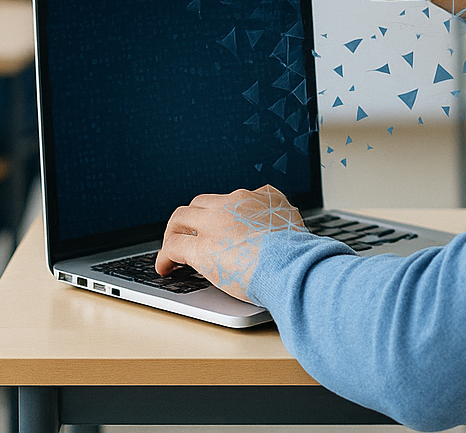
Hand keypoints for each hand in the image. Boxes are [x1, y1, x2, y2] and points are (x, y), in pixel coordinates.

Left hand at [156, 186, 305, 300]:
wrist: (295, 265)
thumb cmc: (301, 255)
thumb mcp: (297, 227)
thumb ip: (284, 224)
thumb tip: (284, 234)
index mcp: (260, 198)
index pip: (231, 199)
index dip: (220, 214)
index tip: (219, 228)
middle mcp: (235, 204)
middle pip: (201, 203)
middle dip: (192, 220)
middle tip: (190, 237)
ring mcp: (215, 223)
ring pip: (180, 218)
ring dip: (173, 233)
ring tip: (172, 250)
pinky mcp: (201, 248)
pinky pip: (173, 246)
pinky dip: (165, 256)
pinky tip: (165, 268)